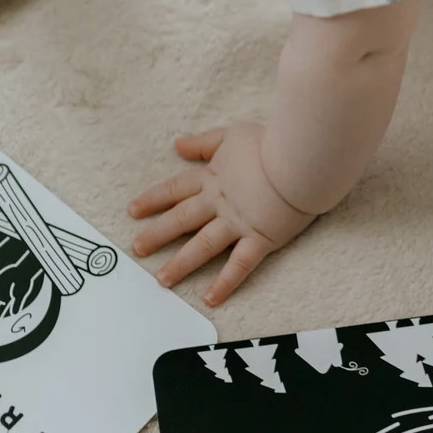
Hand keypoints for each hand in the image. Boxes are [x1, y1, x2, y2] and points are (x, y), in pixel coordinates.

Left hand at [130, 123, 315, 305]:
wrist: (300, 160)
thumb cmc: (271, 143)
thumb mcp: (232, 134)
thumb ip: (204, 142)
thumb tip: (177, 145)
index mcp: (212, 178)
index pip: (175, 190)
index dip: (153, 200)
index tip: (133, 211)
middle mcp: (219, 203)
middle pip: (182, 219)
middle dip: (157, 234)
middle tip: (136, 249)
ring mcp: (238, 223)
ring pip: (203, 246)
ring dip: (181, 264)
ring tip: (163, 280)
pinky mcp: (261, 239)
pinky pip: (240, 265)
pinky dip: (225, 283)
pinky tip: (210, 299)